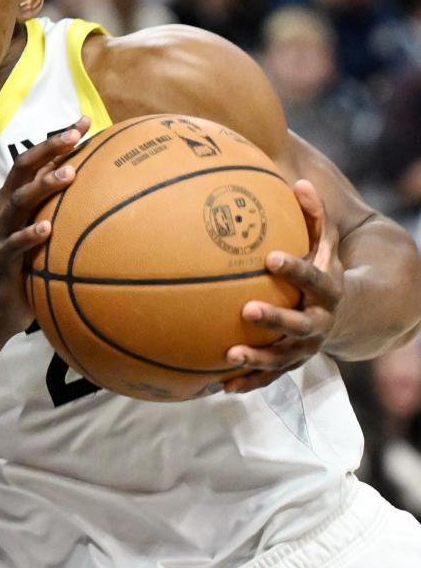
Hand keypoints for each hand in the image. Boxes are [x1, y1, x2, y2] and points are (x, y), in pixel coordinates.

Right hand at [0, 117, 89, 339]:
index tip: (84, 120)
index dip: (57, 139)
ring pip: (19, 201)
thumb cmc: (28, 262)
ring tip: (70, 175)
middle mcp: (4, 208)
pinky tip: (47, 230)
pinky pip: (14, 244)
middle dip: (48, 149)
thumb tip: (101, 187)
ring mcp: (1, 232)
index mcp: (14, 197)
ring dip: (44, 185)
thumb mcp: (42, 228)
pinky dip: (29, 235)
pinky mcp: (2, 260)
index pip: (35, 159)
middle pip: (22, 168)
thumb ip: (59, 207)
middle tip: (74, 136)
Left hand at [223, 180, 343, 393]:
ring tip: (230, 353)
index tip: (271, 257)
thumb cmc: (325, 268)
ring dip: (258, 357)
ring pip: (283, 357)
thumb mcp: (327, 242)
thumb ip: (315, 215)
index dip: (295, 268)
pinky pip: (268, 376)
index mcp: (328, 290)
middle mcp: (319, 321)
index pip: (313, 278)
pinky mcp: (290, 363)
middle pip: (299, 324)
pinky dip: (247, 382)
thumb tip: (299, 182)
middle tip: (247, 309)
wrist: (346, 314)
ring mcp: (305, 347)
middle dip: (275, 318)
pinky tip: (220, 385)